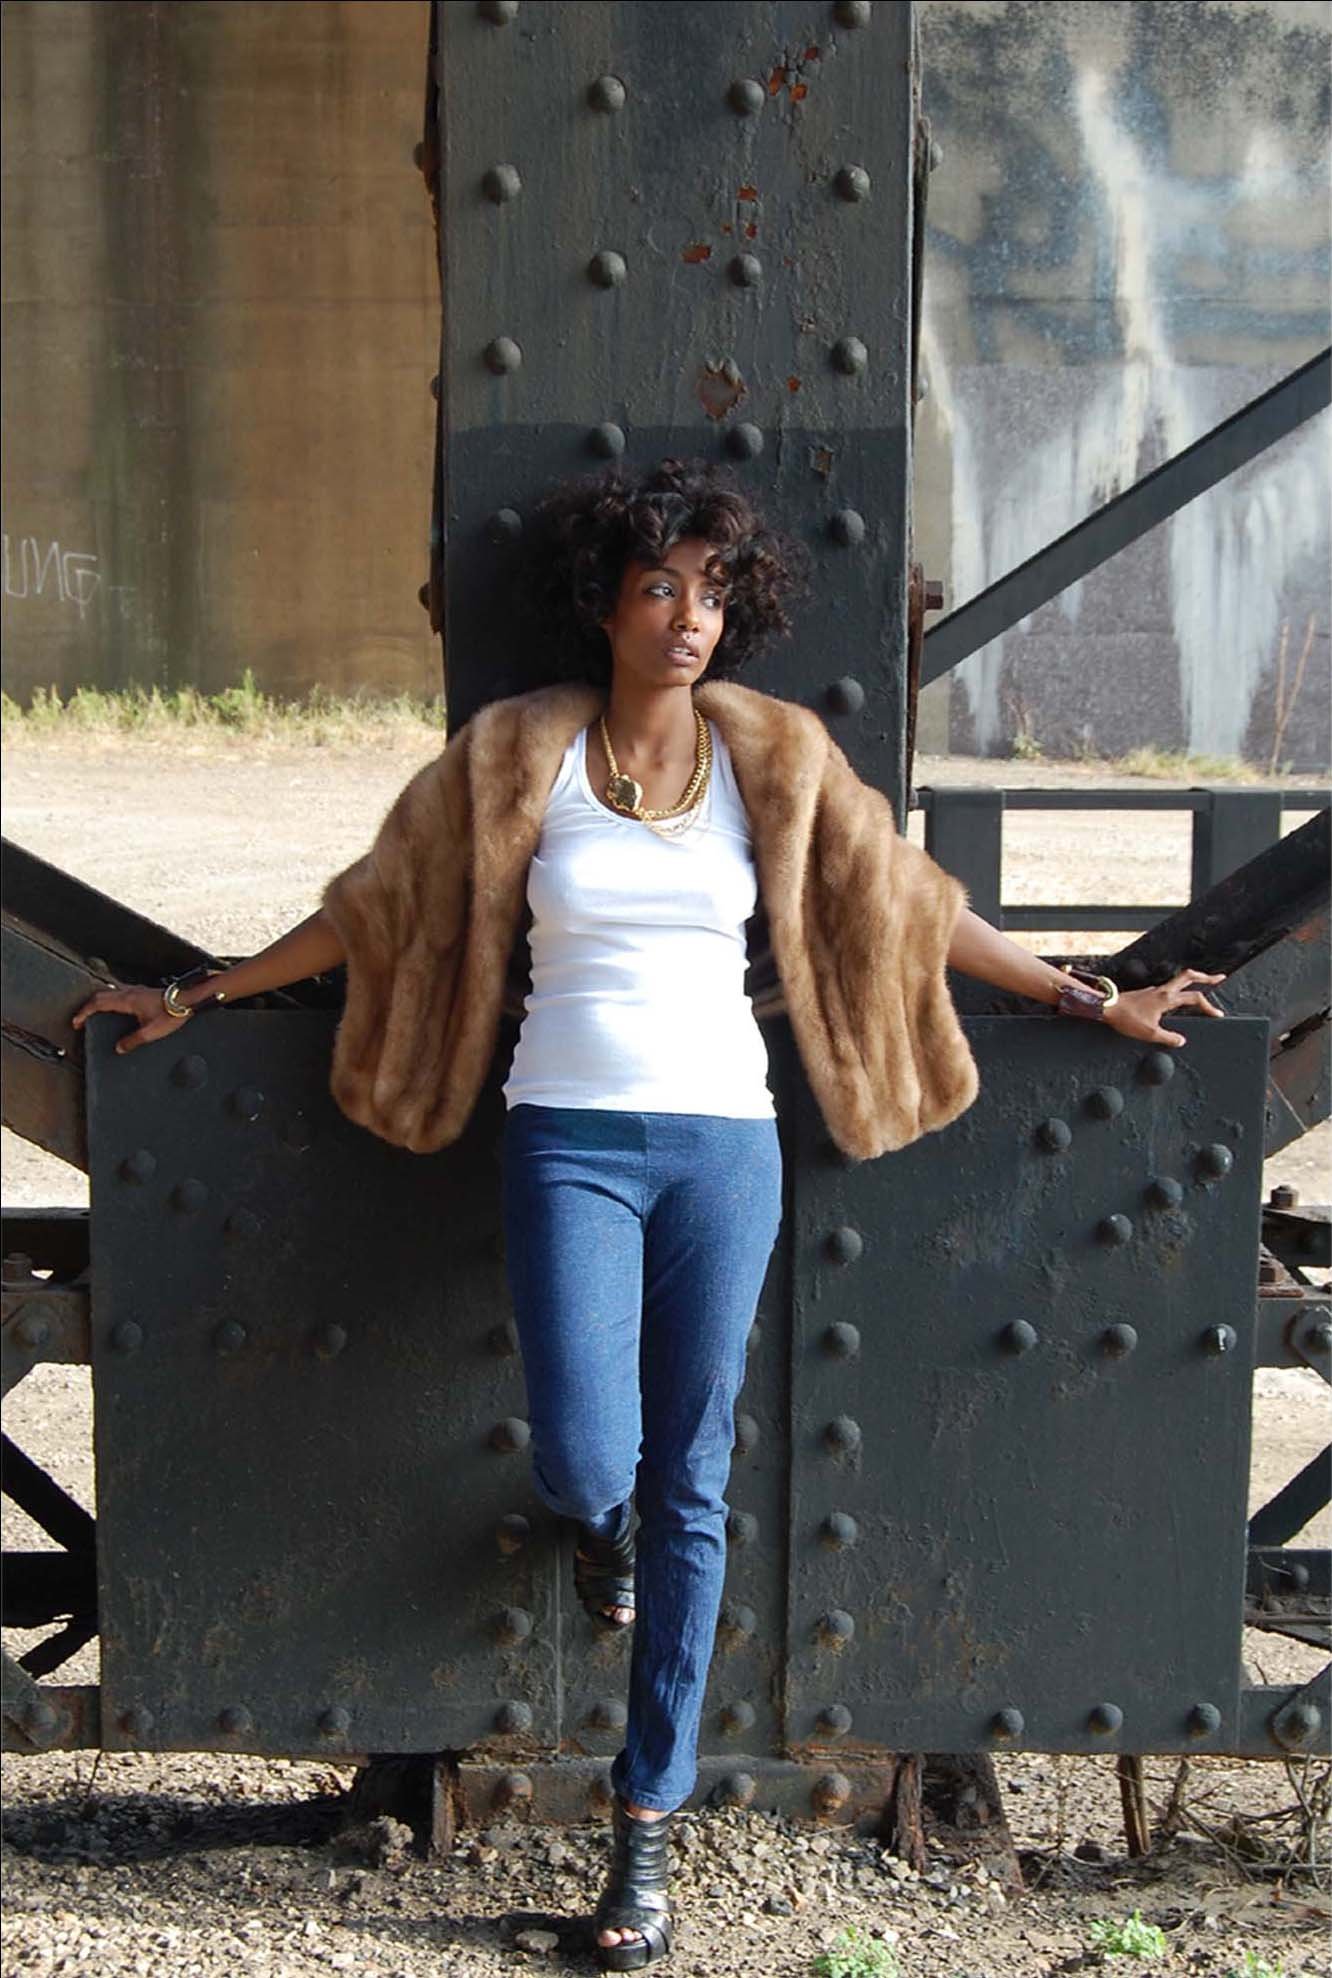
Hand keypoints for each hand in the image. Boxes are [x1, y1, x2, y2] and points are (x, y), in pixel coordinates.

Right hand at [70, 984, 188, 1055]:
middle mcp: (129, 992)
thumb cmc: (171, 1012)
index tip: (77, 1021)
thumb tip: (120, 1048)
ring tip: (95, 1012)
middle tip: (81, 1017)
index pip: (98, 1003)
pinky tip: (117, 1008)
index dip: (84, 1012)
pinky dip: (111, 1000)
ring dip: (99, 1001)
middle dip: (87, 1006)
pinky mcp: (143, 992)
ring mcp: (136, 990)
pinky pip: (120, 993)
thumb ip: (133, 1041)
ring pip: (110, 992)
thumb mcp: (151, 1032)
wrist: (187, 1000)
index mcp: (127, 1000)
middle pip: (100, 995)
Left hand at [1102, 969, 1226, 1047]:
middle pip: (1189, 976)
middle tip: (1220, 978)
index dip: (1209, 1007)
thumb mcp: (1149, 1033)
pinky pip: (1168, 988)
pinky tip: (1177, 998)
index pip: (1195, 999)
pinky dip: (1179, 989)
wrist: (1106, 1007)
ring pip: (1178, 980)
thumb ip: (1168, 1038)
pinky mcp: (1147, 993)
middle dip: (1206, 977)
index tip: (1218, 1014)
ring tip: (1203, 984)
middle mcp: (1163, 990)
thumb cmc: (1126, 1019)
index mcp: (1167, 999)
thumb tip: (1182, 1041)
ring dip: (1192, 981)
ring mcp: (1155, 990)